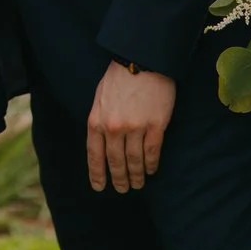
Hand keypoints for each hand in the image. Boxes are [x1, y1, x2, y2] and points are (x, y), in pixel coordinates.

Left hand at [87, 61, 175, 192]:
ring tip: (138, 184)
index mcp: (97, 121)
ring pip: (134, 160)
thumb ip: (99, 122)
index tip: (99, 187)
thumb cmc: (119, 78)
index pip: (94, 155)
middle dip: (118, 179)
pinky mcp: (155, 126)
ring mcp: (135, 128)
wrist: (142, 60)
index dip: (97, 174)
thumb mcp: (99, 99)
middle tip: (122, 189)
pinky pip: (152, 152)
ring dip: (136, 176)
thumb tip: (101, 143)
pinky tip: (151, 170)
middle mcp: (114, 128)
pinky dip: (151, 164)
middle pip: (116, 161)